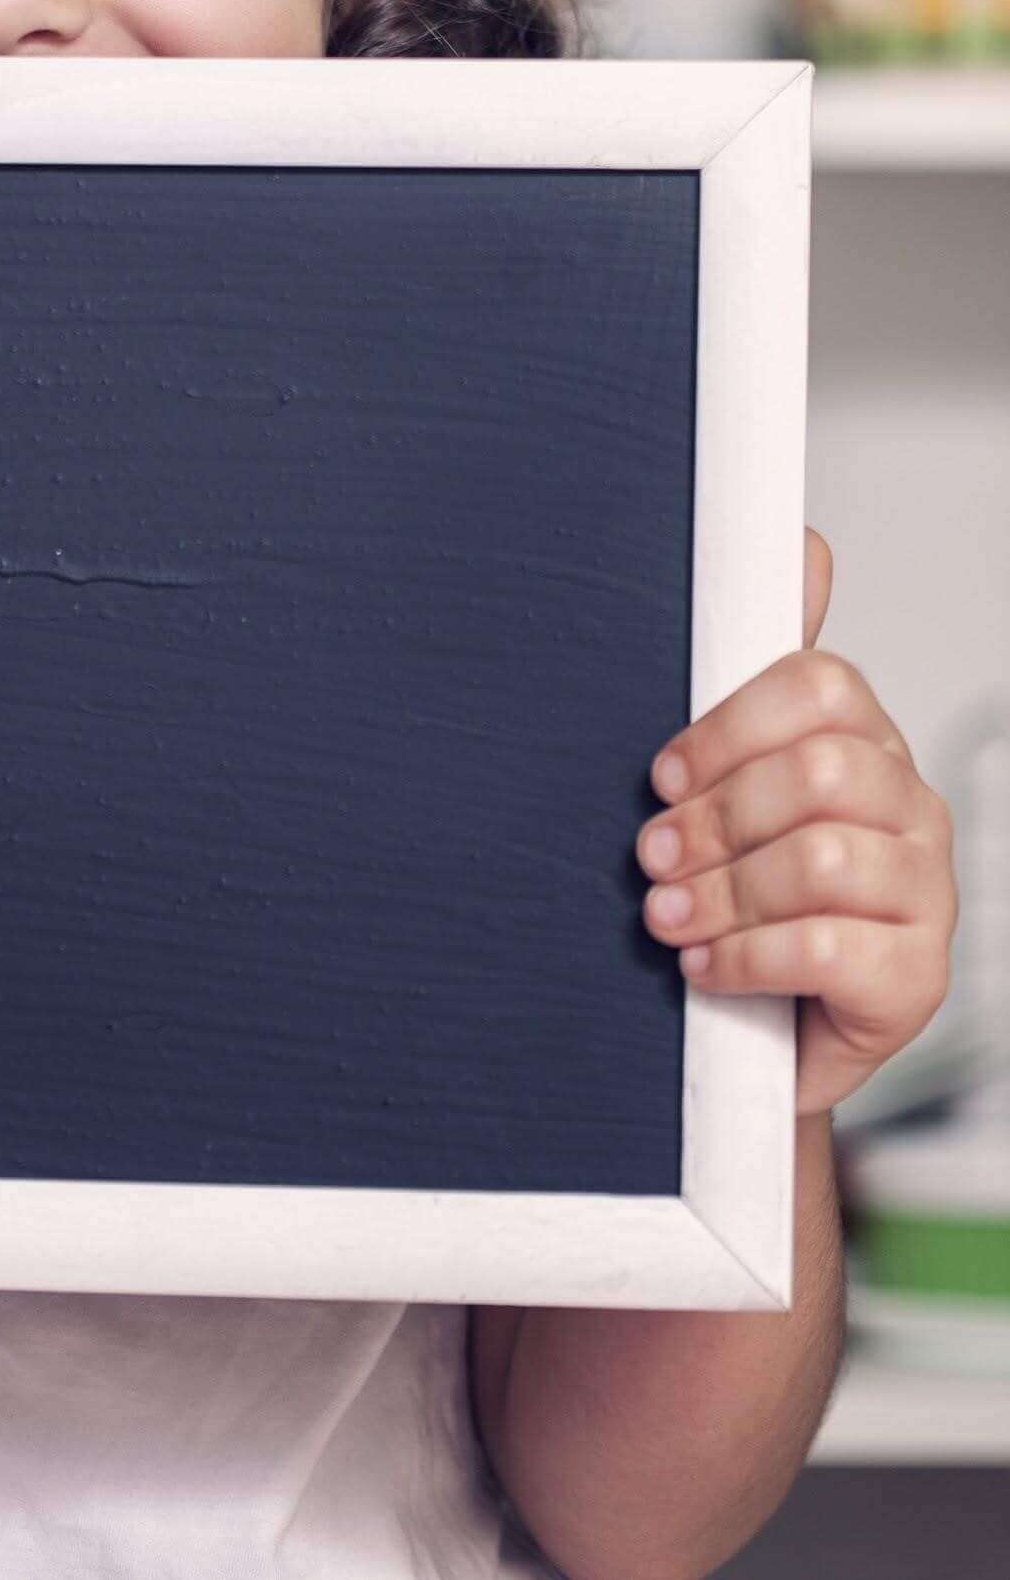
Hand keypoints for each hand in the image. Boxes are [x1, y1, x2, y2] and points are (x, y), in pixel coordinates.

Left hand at [634, 525, 957, 1117]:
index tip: (661, 774)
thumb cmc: (740, 892)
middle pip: (820, 771)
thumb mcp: (731, 782)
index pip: (819, 688)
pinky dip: (747, 957)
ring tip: (669, 919)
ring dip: (722, 892)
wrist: (756, 1035)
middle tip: (654, 857)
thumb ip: (753, 676)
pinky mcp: (917, 981)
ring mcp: (926, 896)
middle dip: (717, 818)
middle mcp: (911, 811)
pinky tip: (706, 969)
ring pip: (822, 858)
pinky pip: (829, 947)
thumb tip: (802, 545)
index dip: (727, 727)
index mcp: (867, 745)